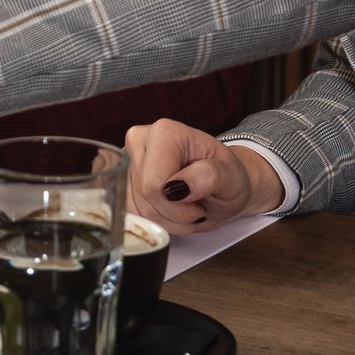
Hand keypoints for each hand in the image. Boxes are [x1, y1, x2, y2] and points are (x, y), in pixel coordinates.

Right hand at [124, 120, 282, 235]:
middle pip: (146, 199)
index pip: (154, 184)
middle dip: (174, 215)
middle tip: (195, 207)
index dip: (178, 207)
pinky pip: (133, 214)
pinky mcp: (122, 180)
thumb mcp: (231, 177)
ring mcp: (127, 160)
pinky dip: (156, 221)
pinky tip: (172, 210)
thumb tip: (178, 186)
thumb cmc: (227, 176)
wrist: (221, 181)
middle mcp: (140, 140)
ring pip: (138, 210)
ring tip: (186, 207)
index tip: (199, 202)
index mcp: (165, 132)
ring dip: (167, 220)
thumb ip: (210, 177)